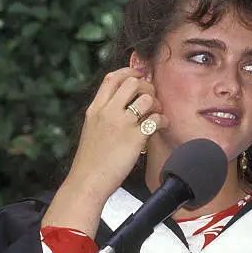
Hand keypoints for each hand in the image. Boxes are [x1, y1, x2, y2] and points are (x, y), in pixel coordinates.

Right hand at [41, 67, 168, 237]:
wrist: (88, 181)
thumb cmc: (91, 161)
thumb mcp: (91, 130)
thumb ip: (104, 115)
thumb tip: (121, 106)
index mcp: (95, 109)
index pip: (112, 78)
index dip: (129, 72)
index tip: (140, 75)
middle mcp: (108, 112)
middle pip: (132, 83)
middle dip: (147, 86)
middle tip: (151, 98)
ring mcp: (122, 124)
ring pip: (147, 98)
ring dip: (157, 103)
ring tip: (157, 113)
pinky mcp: (135, 138)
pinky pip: (155, 119)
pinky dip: (163, 120)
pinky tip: (162, 125)